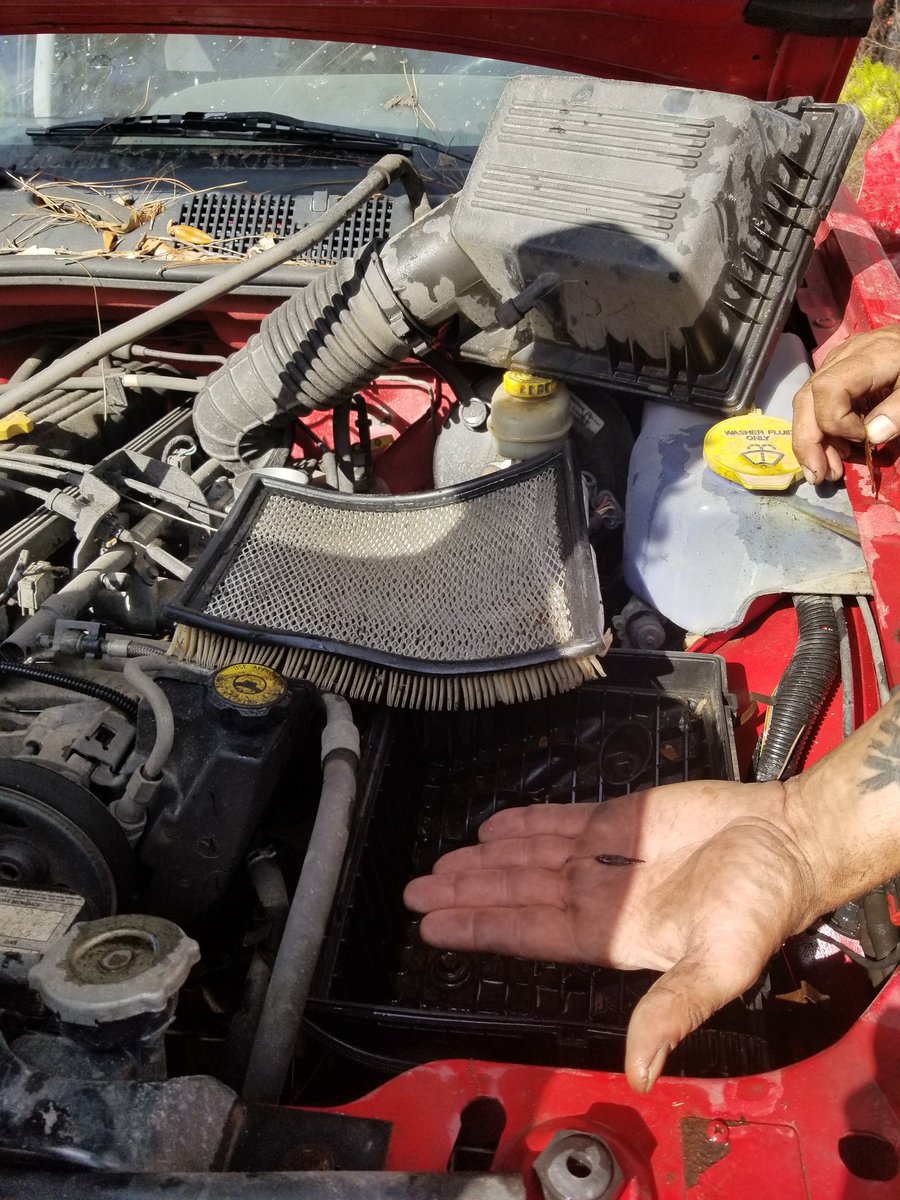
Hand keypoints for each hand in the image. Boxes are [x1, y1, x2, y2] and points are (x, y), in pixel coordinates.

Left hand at [404, 779, 820, 1091]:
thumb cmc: (758, 904)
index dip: (481, 928)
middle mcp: (600, 898)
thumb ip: (672, 1011)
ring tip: (441, 862)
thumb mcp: (718, 965)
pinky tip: (492, 826)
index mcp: (613, 936)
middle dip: (468, 893)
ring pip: (532, 859)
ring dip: (487, 860)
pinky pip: (562, 823)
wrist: (788, 840)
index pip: (529, 934)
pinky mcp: (621, 819)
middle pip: (518, 895)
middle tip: (415, 889)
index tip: (433, 924)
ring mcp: (607, 857)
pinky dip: (526, 823)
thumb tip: (638, 1074)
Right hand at [792, 326, 899, 483]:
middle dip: (808, 441)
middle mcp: (842, 358)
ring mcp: (836, 364)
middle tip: (819, 475)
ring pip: (805, 403)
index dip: (836, 421)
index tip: (862, 439)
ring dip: (811, 441)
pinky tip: (834, 450)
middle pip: (806, 399)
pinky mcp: (837, 372)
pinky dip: (820, 431)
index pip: (828, 389)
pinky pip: (816, 403)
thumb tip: (872, 437)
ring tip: (828, 470)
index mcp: (867, 358)